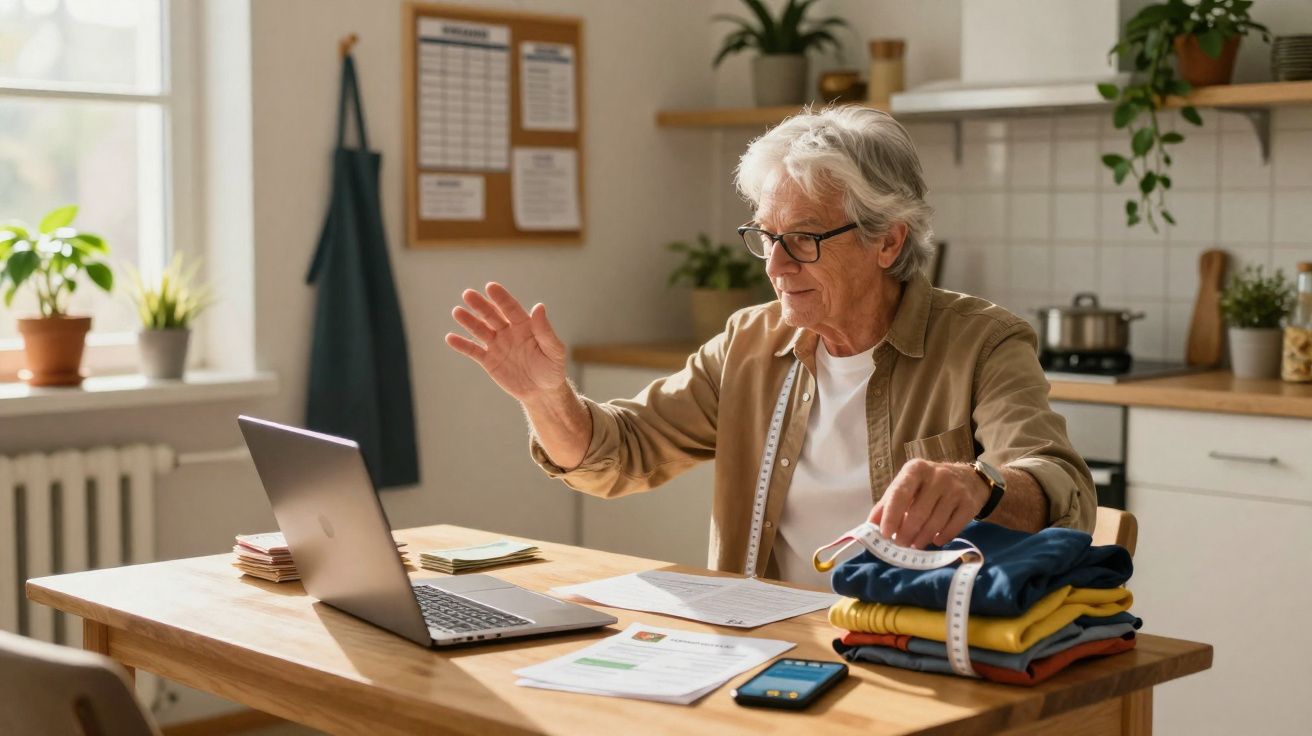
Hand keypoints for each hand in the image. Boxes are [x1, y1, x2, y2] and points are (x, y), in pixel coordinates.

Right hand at [444, 282, 567, 402]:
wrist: (542, 393)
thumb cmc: (552, 369)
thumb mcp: (554, 350)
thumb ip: (545, 330)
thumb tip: (539, 306)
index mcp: (525, 325)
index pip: (511, 308)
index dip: (501, 298)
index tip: (490, 286)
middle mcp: (508, 331)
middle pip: (492, 315)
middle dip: (480, 305)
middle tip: (468, 294)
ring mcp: (497, 345)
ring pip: (480, 330)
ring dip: (468, 321)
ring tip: (457, 312)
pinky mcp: (489, 361)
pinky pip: (473, 351)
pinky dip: (462, 345)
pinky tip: (450, 338)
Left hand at [867, 460, 988, 549]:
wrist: (968, 479)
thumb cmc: (928, 485)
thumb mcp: (907, 486)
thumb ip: (887, 503)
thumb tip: (870, 525)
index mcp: (916, 469)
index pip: (900, 493)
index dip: (891, 515)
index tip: (885, 534)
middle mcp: (937, 476)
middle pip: (918, 512)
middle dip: (906, 533)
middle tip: (900, 544)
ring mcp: (955, 490)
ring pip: (935, 523)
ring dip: (922, 539)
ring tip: (914, 545)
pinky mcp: (969, 504)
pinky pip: (953, 528)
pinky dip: (941, 538)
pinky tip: (934, 541)